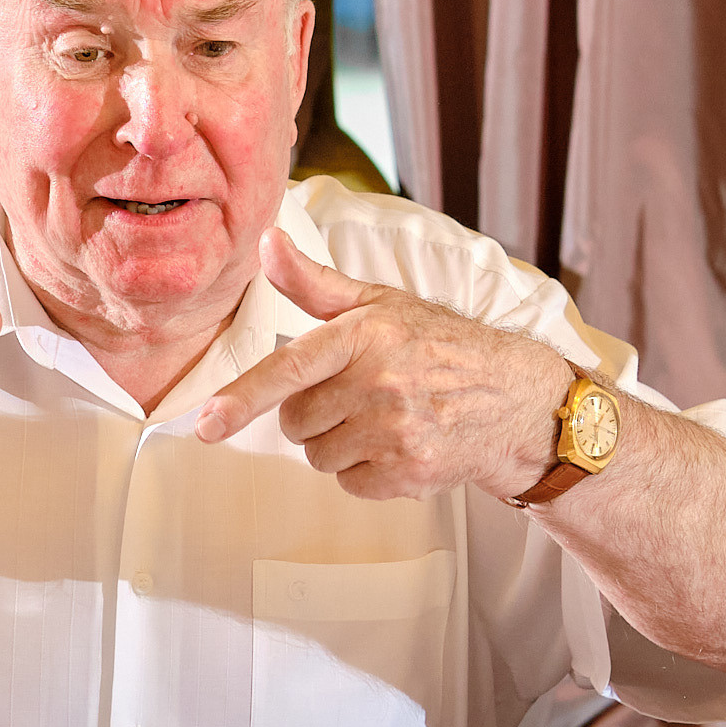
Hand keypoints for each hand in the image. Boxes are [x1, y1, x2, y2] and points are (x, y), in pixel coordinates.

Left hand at [194, 230, 569, 500]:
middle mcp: (379, 383)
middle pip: (294, 420)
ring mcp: (396, 431)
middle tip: (354, 396)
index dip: (243, 397)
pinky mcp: (409, 472)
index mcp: (364, 336)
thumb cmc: (439, 346)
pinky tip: (397, 446)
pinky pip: (349, 483)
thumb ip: (313, 283)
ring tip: (379, 420)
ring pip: (317, 455)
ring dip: (336, 444)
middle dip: (311, 413)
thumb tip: (266, 243)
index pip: (289, 369)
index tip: (209, 423)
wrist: (516, 400)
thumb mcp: (379, 303)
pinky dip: (365, 472)